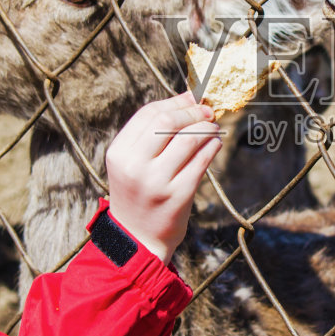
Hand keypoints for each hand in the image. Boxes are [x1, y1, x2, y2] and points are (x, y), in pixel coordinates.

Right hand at [105, 92, 220, 261]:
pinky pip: (202, 161)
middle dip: (193, 112)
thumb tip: (187, 99)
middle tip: (208, 110)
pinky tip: (215, 143)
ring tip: (213, 127)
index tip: (193, 97)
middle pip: (168, 122)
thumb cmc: (139, 193)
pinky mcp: (178, 195)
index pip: (149, 114)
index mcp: (119, 153)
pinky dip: (212, 146)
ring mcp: (157, 182)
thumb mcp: (131, 162)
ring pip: (189, 139)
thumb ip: (151, 134)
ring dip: (207, 127)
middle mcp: (135, 166)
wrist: (137, 238)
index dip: (176, 102)